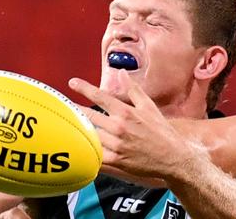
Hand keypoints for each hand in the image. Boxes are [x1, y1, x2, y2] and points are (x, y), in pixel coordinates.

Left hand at [69, 70, 204, 178]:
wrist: (172, 157)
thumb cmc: (161, 131)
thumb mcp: (149, 107)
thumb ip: (133, 89)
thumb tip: (122, 73)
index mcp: (126, 112)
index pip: (100, 97)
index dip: (84, 88)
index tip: (72, 82)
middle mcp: (119, 127)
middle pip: (88, 115)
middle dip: (73, 109)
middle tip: (63, 105)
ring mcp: (116, 145)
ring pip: (89, 134)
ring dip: (78, 128)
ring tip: (66, 124)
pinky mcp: (115, 161)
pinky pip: (94, 154)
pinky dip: (85, 150)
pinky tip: (77, 147)